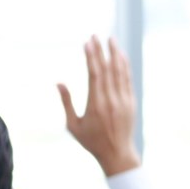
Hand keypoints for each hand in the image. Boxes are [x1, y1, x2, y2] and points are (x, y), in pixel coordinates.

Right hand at [57, 36, 138, 176]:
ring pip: (120, 71)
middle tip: (96, 35)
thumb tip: (59, 83)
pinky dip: (124, 65)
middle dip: (101, 50)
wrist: (117, 154)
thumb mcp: (73, 126)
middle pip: (107, 69)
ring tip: (111, 39)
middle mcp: (111, 100)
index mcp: (96, 105)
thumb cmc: (91, 141)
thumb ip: (66, 103)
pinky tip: (120, 56)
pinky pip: (127, 79)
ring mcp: (123, 100)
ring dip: (115, 53)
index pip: (95, 74)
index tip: (88, 43)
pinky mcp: (131, 102)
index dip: (92, 57)